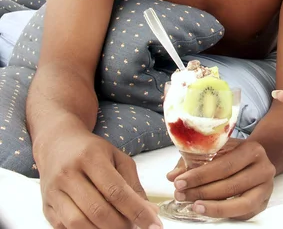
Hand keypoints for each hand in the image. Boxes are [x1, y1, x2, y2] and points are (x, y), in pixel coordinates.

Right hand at [36, 128, 161, 228]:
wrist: (57, 144)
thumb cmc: (92, 151)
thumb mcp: (117, 158)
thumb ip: (133, 184)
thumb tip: (149, 211)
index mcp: (91, 158)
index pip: (117, 192)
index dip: (137, 211)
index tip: (154, 224)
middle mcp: (69, 174)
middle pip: (98, 211)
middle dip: (121, 225)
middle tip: (135, 226)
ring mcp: (54, 192)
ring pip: (79, 224)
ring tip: (119, 227)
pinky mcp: (46, 207)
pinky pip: (65, 228)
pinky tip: (99, 226)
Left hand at [166, 138, 274, 220]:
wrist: (257, 160)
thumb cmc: (234, 154)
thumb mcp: (218, 150)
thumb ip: (195, 160)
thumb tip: (172, 176)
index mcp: (252, 149)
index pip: (225, 165)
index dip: (200, 175)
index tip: (179, 182)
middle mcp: (263, 168)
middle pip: (231, 184)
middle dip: (202, 192)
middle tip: (181, 195)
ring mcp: (266, 188)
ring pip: (240, 203)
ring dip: (213, 207)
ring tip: (194, 206)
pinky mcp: (263, 203)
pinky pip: (243, 214)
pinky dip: (224, 214)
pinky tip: (208, 211)